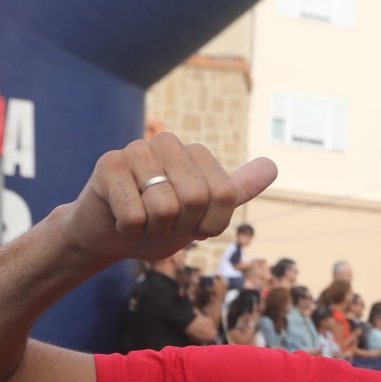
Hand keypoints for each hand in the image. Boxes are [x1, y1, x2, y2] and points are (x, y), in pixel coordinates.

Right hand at [55, 132, 276, 267]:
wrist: (108, 237)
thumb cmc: (157, 226)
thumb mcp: (203, 215)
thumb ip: (235, 191)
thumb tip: (272, 166)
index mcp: (195, 153)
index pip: (224, 194)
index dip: (209, 224)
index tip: (189, 225)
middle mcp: (168, 143)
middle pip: (196, 198)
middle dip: (180, 226)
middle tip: (161, 224)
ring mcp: (137, 149)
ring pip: (165, 207)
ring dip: (153, 229)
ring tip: (141, 220)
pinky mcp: (109, 164)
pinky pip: (135, 213)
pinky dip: (129, 230)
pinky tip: (120, 219)